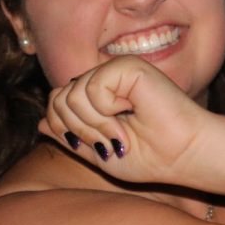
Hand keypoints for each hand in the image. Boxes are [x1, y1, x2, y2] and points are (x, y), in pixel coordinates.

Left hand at [38, 56, 208, 185]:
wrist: (184, 156)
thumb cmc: (151, 158)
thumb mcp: (99, 155)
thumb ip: (70, 137)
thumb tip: (40, 122)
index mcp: (99, 96)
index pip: (56, 104)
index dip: (67, 131)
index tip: (101, 147)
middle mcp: (105, 78)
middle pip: (58, 99)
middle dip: (80, 130)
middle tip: (113, 141)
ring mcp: (116, 70)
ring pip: (71, 95)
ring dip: (95, 125)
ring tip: (122, 133)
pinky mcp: (128, 66)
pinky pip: (91, 89)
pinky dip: (107, 112)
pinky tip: (132, 114)